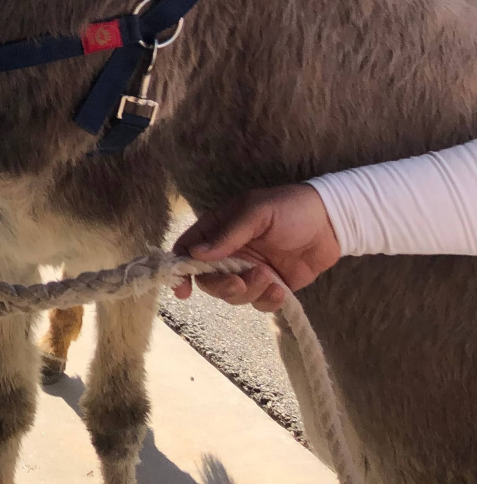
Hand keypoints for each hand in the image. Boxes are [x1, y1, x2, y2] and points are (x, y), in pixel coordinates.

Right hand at [172, 184, 340, 311]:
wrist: (331, 224)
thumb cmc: (290, 208)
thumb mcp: (256, 213)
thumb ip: (227, 234)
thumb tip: (195, 254)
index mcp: (219, 229)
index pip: (188, 250)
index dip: (181, 269)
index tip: (183, 290)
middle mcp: (229, 252)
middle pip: (209, 280)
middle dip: (222, 286)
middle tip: (240, 282)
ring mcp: (249, 271)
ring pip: (233, 294)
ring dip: (249, 292)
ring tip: (270, 279)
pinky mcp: (271, 286)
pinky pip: (258, 302)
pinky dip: (267, 301)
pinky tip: (281, 289)